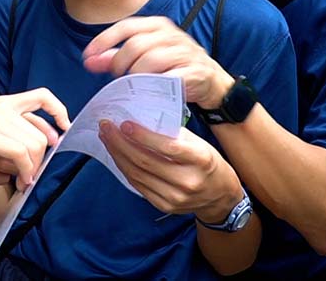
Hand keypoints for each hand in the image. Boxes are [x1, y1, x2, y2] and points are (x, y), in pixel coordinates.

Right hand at [0, 88, 69, 190]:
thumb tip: (18, 165)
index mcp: (2, 102)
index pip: (42, 96)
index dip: (59, 112)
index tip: (63, 130)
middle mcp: (3, 107)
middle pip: (41, 133)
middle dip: (41, 159)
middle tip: (31, 175)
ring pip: (34, 145)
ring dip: (32, 169)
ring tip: (21, 181)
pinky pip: (20, 154)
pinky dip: (24, 171)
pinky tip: (17, 181)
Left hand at [83, 16, 233, 108]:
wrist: (211, 82)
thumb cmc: (173, 67)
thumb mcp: (145, 57)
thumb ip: (116, 57)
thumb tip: (89, 60)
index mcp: (157, 26)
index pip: (126, 26)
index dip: (104, 40)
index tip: (88, 57)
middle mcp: (171, 34)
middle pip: (136, 45)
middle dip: (120, 63)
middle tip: (116, 78)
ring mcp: (184, 52)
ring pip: (151, 60)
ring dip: (136, 76)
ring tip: (131, 86)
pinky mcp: (195, 71)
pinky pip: (169, 78)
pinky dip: (155, 86)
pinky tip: (147, 94)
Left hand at [99, 119, 242, 221]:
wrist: (219, 197)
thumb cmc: (207, 163)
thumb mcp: (199, 144)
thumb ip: (174, 134)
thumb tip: (142, 120)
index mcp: (200, 160)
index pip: (168, 147)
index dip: (143, 136)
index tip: (124, 123)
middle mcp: (187, 181)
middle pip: (146, 162)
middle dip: (121, 143)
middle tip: (106, 127)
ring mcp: (174, 197)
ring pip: (137, 174)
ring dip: (118, 155)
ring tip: (107, 138)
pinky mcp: (163, 205)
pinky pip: (137, 185)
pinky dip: (124, 168)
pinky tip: (116, 155)